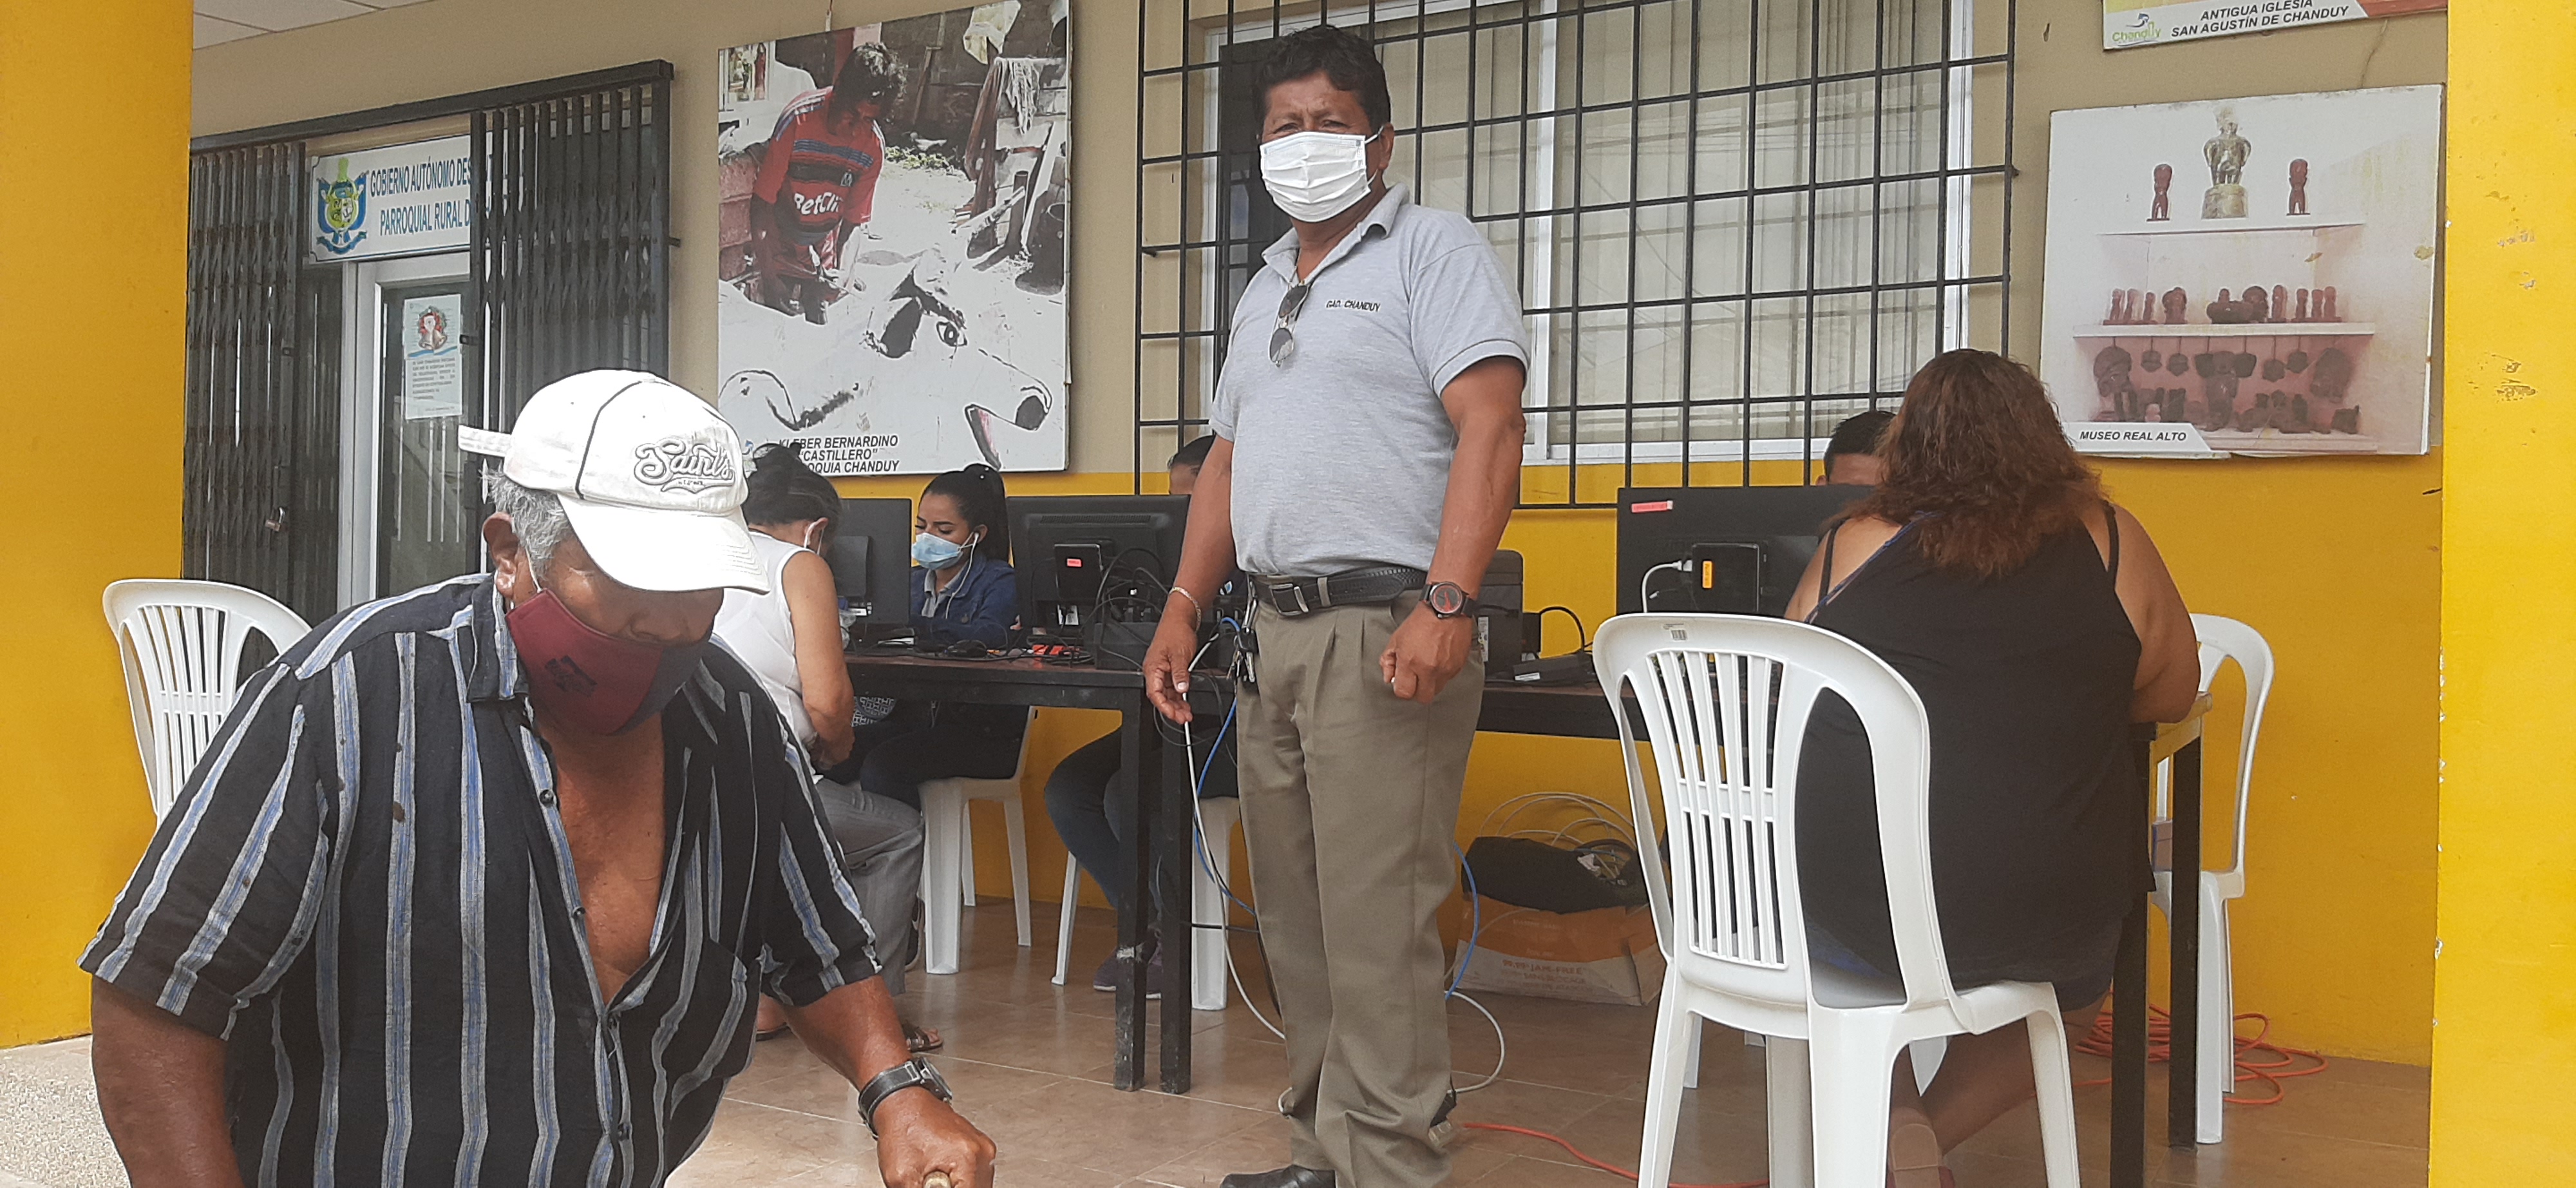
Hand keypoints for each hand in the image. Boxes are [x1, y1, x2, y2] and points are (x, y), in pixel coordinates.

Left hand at [873, 1091, 995, 1187]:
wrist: (904, 1102)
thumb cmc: (902, 1129)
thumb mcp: (901, 1178)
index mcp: (967, 1159)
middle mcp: (982, 1153)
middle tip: (930, 1184)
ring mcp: (983, 1148)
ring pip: (978, 1185)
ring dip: (959, 1187)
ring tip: (933, 1181)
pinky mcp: (979, 1147)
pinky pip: (976, 1175)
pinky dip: (961, 1181)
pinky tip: (942, 1177)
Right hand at [1141, 613, 1199, 723]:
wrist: (1180, 618)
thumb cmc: (1175, 631)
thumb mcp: (1180, 654)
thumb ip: (1180, 673)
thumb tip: (1181, 689)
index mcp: (1152, 668)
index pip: (1155, 694)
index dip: (1164, 707)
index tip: (1174, 715)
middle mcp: (1155, 671)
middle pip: (1160, 696)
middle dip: (1172, 709)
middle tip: (1183, 718)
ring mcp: (1162, 671)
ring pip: (1167, 693)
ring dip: (1176, 704)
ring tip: (1186, 713)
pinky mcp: (1170, 669)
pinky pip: (1172, 687)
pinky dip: (1179, 695)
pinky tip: (1185, 701)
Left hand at [1381, 605, 1472, 703]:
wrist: (1447, 608)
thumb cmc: (1423, 620)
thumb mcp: (1396, 638)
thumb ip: (1388, 660)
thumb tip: (1389, 676)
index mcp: (1411, 662)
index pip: (1404, 692)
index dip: (1401, 689)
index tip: (1402, 683)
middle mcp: (1429, 668)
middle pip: (1423, 698)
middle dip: (1417, 692)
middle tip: (1414, 681)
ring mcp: (1446, 669)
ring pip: (1437, 690)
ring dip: (1430, 683)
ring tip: (1427, 667)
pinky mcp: (1458, 666)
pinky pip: (1449, 679)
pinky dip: (1442, 674)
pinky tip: (1438, 661)